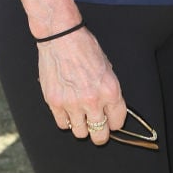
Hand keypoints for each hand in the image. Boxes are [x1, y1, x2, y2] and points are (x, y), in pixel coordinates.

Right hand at [38, 25, 126, 144]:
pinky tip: (68, 109)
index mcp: (110, 90)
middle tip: (98, 128)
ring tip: (81, 115)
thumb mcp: (106, 66)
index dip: (115, 123)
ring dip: (82, 126)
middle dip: (100, 134)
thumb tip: (109, 107)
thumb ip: (108, 90)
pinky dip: (66, 119)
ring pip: (80, 133)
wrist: (62, 37)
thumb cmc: (84, 46)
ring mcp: (72, 103)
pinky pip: (63, 124)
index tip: (111, 122)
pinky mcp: (55, 103)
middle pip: (100, 135)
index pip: (118, 121)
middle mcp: (93, 100)